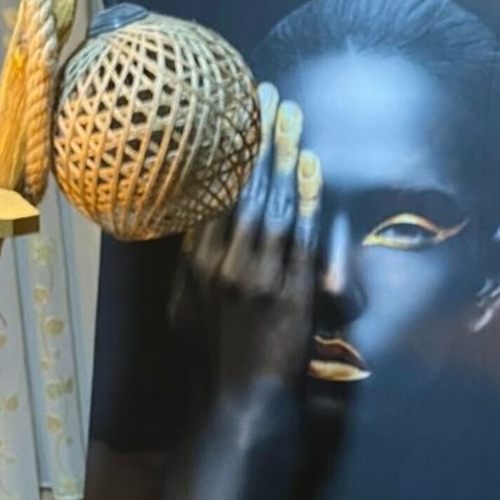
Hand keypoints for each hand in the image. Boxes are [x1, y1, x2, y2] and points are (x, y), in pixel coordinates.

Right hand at [171, 82, 323, 399]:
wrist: (240, 406)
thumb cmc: (216, 361)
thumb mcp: (188, 311)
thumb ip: (194, 268)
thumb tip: (194, 229)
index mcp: (193, 266)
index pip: (205, 197)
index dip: (219, 152)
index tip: (228, 113)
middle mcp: (218, 266)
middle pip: (237, 187)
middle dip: (254, 137)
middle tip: (265, 93)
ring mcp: (254, 278)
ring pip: (268, 202)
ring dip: (282, 154)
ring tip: (291, 114)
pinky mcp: (288, 293)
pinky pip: (299, 234)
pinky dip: (306, 196)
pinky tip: (312, 164)